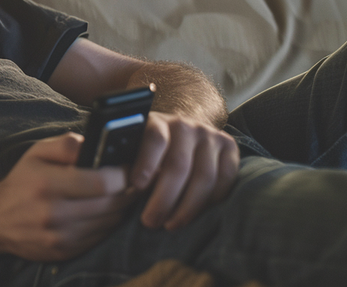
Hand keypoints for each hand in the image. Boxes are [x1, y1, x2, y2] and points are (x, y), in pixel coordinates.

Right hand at [0, 133, 138, 261]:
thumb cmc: (20, 182)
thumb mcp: (36, 153)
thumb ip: (66, 144)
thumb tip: (94, 144)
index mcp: (47, 184)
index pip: (102, 183)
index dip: (123, 175)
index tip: (129, 168)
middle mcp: (54, 213)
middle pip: (111, 205)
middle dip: (128, 192)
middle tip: (134, 181)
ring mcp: (60, 236)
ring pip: (110, 223)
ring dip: (121, 208)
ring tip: (122, 195)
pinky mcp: (64, 252)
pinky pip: (100, 237)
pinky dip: (108, 224)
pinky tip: (106, 211)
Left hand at [129, 111, 239, 230]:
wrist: (182, 132)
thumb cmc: (149, 150)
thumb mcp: (134, 148)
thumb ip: (127, 161)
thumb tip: (117, 183)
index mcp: (158, 121)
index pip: (155, 139)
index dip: (146, 163)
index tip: (137, 186)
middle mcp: (186, 125)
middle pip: (179, 165)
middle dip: (164, 198)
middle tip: (150, 221)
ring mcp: (210, 135)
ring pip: (204, 176)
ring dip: (187, 207)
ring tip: (171, 225)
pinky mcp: (230, 148)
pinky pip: (225, 179)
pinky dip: (211, 201)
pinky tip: (196, 214)